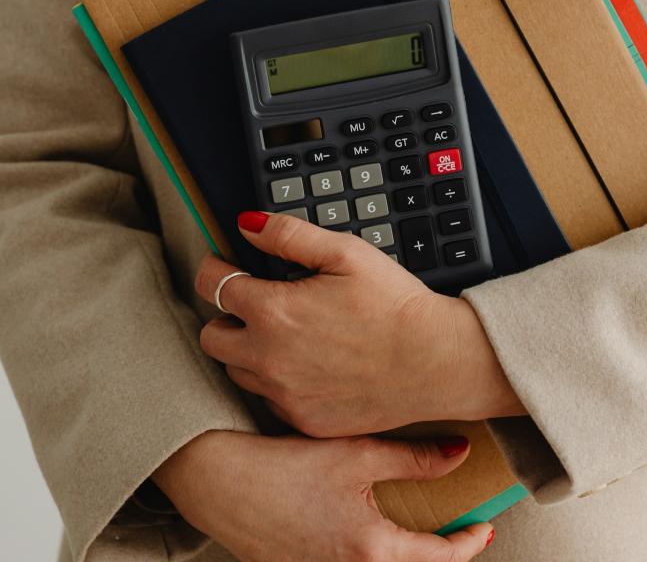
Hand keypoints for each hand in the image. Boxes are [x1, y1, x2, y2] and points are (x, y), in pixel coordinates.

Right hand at [152, 429, 494, 561]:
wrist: (222, 481)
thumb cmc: (287, 466)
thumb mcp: (358, 454)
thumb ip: (414, 457)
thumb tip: (459, 452)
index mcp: (371, 550)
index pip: (439, 559)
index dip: (469, 542)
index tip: (486, 525)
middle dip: (440, 552)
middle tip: (459, 526)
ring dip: (407, 551)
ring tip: (420, 522)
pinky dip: (376, 549)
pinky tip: (372, 521)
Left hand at [195, 211, 523, 436]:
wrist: (434, 361)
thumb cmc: (394, 305)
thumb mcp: (345, 253)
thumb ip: (289, 235)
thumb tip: (248, 225)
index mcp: (274, 312)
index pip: (213, 287)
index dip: (213, 269)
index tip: (222, 265)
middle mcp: (269, 359)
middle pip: (212, 337)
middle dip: (225, 315)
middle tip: (254, 302)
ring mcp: (284, 395)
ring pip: (237, 372)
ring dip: (248, 351)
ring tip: (284, 333)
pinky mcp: (304, 421)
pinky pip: (270, 400)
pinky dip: (276, 381)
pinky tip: (306, 364)